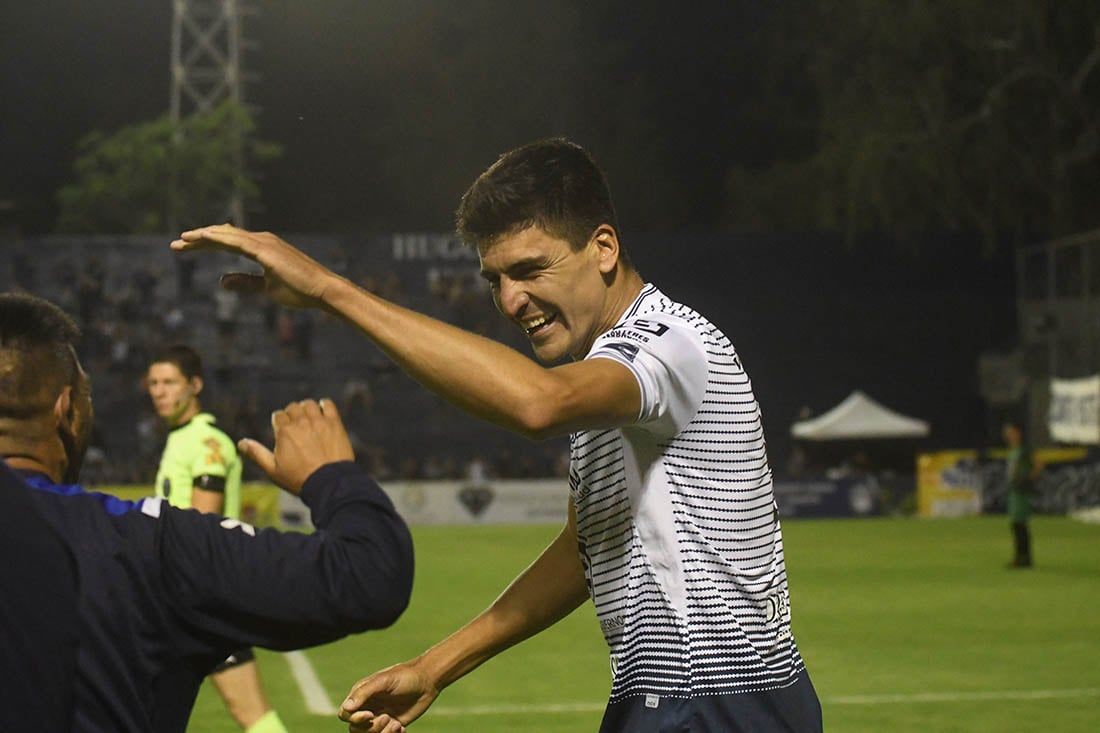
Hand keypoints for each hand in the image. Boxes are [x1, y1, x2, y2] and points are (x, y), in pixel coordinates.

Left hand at [170, 224, 339, 308]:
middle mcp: (262, 240)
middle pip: (223, 235)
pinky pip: (236, 241)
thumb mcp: (267, 288)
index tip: (187, 247)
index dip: (206, 244)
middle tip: (176, 244)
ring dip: (203, 236)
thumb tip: (221, 281)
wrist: (322, 291)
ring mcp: (264, 243)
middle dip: (198, 239)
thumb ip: (245, 283)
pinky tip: (201, 238)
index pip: (228, 242)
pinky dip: (217, 238)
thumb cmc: (300, 291)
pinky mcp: (265, 250)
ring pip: (226, 235)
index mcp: (263, 248)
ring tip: (182, 240)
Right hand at [238, 398, 353, 494]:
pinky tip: (323, 413)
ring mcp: (319, 421)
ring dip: (306, 409)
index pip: (278, 416)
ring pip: (309, 404)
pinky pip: (327, 404)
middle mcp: (300, 422)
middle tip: (296, 426)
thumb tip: (241, 443)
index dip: (279, 422)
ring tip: (308, 419)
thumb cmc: (299, 479)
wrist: (329, 483)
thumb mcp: (273, 470)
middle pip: (293, 408)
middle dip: (292, 414)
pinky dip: (324, 406)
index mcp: (284, 432)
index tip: (283, 430)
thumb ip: (257, 454)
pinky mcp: (334, 423)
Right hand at [338, 660, 440, 732]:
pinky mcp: (392, 725)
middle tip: (387, 718)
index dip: (355, 718)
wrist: (428, 681)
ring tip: (396, 724)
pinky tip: (401, 727)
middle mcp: (368, 707)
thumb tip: (347, 708)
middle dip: (371, 728)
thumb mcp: (384, 681)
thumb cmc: (405, 677)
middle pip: (355, 729)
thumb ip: (364, 693)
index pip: (345, 714)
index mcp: (362, 695)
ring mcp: (379, 717)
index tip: (370, 714)